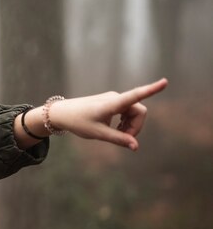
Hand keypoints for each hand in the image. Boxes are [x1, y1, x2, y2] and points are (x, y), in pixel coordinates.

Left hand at [49, 78, 167, 150]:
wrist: (62, 113)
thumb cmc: (78, 122)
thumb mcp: (99, 133)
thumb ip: (118, 139)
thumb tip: (136, 147)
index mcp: (112, 104)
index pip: (136, 96)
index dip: (152, 90)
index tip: (165, 82)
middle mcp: (115, 98)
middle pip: (139, 112)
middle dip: (136, 127)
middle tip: (124, 140)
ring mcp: (114, 99)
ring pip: (134, 113)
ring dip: (130, 126)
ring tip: (117, 136)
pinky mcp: (112, 102)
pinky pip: (127, 112)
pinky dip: (125, 122)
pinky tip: (116, 130)